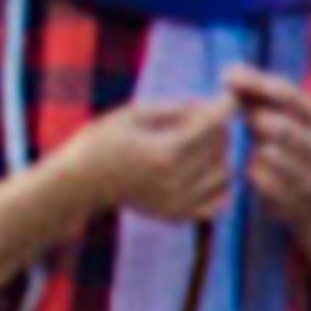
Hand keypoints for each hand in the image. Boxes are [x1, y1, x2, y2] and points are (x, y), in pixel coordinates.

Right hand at [54, 92, 242, 230]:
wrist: (81, 183)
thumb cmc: (103, 140)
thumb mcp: (135, 113)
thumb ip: (176, 109)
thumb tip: (210, 107)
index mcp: (164, 152)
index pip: (212, 124)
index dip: (225, 105)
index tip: (229, 95)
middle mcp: (175, 181)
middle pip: (220, 146)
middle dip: (217, 127)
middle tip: (200, 118)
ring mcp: (178, 202)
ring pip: (225, 173)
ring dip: (218, 154)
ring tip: (197, 144)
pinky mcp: (178, 215)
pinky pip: (218, 201)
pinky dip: (218, 185)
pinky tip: (201, 171)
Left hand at [218, 66, 310, 246]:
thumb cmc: (296, 152)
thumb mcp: (293, 123)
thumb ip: (264, 101)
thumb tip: (230, 73)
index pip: (289, 94)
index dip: (255, 82)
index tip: (226, 76)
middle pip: (281, 126)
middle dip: (252, 117)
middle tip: (235, 113)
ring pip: (269, 154)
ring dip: (250, 146)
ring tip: (247, 142)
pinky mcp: (295, 202)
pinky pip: (260, 180)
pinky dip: (249, 171)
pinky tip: (247, 168)